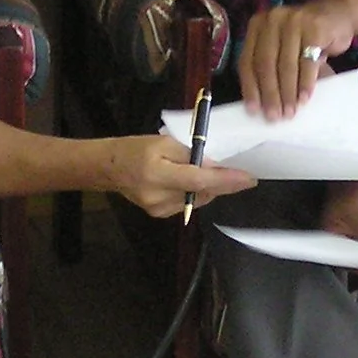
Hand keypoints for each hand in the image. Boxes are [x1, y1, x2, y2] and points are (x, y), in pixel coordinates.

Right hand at [108, 135, 255, 219]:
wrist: (108, 168)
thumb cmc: (135, 149)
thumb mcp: (164, 142)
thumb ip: (191, 153)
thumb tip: (215, 165)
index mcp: (158, 174)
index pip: (200, 181)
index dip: (226, 180)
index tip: (249, 178)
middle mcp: (159, 197)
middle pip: (203, 193)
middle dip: (223, 183)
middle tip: (239, 172)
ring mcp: (160, 210)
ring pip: (198, 200)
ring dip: (210, 187)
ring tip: (211, 173)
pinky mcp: (160, 215)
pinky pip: (188, 204)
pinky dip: (196, 193)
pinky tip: (191, 182)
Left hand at [239, 0, 357, 119]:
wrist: (339, 13)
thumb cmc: (307, 37)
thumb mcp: (285, 47)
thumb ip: (273, 67)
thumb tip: (264, 105)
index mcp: (258, 25)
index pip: (248, 61)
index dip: (250, 88)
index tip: (254, 110)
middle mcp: (273, 20)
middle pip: (265, 64)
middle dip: (270, 94)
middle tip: (274, 116)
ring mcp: (294, 21)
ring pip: (286, 65)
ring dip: (287, 93)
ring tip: (290, 112)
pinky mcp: (315, 28)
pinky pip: (307, 62)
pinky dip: (305, 84)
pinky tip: (304, 99)